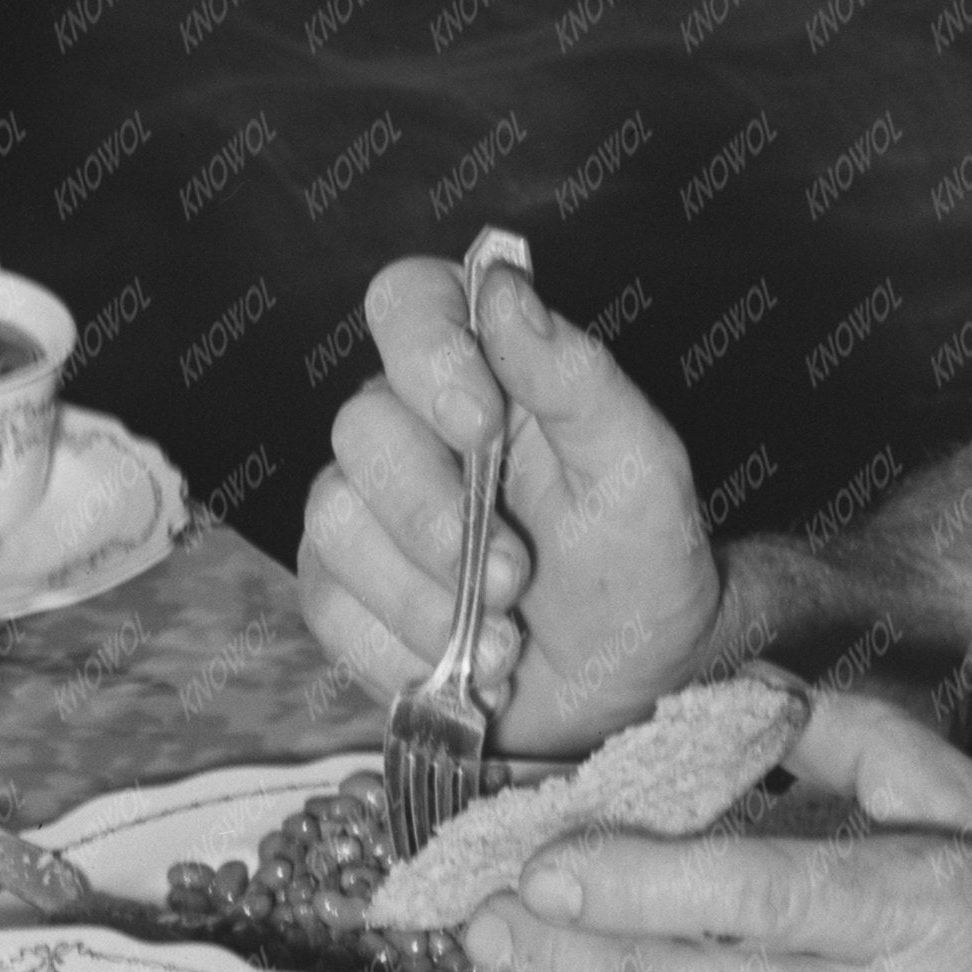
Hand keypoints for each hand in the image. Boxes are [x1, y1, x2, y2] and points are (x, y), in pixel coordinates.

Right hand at [296, 253, 722, 750]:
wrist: (635, 683)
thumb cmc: (644, 557)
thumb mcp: (637, 464)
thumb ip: (573, 374)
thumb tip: (502, 287)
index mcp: (486, 371)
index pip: (408, 302)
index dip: (426, 352)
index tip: (483, 425)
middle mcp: (413, 428)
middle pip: (360, 427)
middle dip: (437, 517)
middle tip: (519, 577)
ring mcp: (370, 511)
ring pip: (334, 520)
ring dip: (424, 597)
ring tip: (505, 640)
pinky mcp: (345, 590)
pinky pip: (328, 605)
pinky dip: (401, 648)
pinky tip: (465, 665)